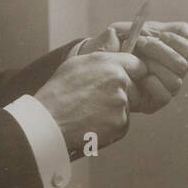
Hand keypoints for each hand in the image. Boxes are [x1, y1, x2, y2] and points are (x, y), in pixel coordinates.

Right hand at [34, 50, 148, 154]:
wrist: (49, 121)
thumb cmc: (57, 93)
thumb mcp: (76, 64)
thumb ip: (102, 61)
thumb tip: (114, 62)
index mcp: (108, 63)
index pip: (138, 65)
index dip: (132, 73)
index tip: (126, 79)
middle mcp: (119, 81)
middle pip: (135, 88)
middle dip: (124, 94)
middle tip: (100, 101)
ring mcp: (121, 104)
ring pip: (127, 107)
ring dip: (115, 111)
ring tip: (90, 113)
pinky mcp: (120, 124)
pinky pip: (121, 124)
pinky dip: (110, 126)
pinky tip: (92, 123)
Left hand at [80, 20, 187, 113]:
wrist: (93, 56)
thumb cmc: (117, 41)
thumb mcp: (145, 27)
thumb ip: (176, 31)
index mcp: (173, 53)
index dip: (182, 43)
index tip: (161, 34)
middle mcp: (172, 71)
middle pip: (185, 64)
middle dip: (163, 51)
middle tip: (142, 42)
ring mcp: (163, 87)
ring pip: (177, 80)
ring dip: (156, 65)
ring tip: (137, 59)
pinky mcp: (153, 102)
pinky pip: (165, 96)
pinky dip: (153, 84)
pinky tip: (140, 78)